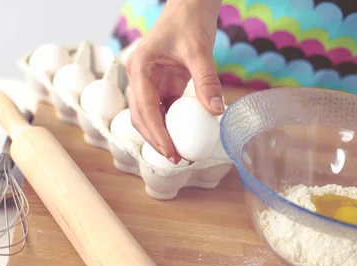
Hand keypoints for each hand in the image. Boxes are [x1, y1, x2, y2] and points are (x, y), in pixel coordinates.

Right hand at [126, 0, 223, 162]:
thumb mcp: (199, 50)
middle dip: (156, 140)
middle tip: (176, 159)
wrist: (191, 5)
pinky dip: (173, 125)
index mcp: (140, 68)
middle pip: (141, 117)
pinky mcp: (163, 85)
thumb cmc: (190, 20)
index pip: (144, 107)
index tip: (170, 151)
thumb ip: (206, 81)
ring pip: (150, 116)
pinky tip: (186, 137)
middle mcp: (140, 78)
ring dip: (163, 135)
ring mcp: (150, 83)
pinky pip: (165, 110)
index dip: (156, 133)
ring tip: (181, 153)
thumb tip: (216, 112)